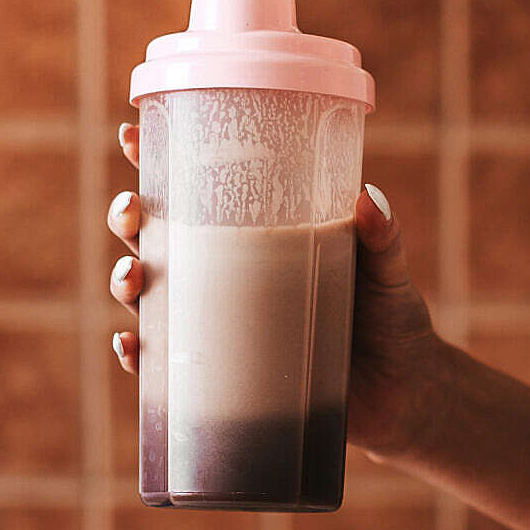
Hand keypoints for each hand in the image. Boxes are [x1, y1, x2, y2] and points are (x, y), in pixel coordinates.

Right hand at [104, 121, 444, 460]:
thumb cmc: (393, 321)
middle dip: (129, 217)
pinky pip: (166, 367)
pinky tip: (131, 348)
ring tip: (133, 277)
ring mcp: (222, 325)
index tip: (132, 135)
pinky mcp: (223, 376)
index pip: (199, 189)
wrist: (403, 395)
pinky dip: (139, 357)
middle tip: (131, 210)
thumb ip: (382, 240)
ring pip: (151, 297)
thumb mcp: (387, 274)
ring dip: (126, 282)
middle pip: (158, 236)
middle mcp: (230, 276)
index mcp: (260, 235)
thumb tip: (368, 199)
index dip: (159, 159)